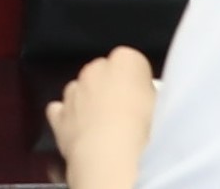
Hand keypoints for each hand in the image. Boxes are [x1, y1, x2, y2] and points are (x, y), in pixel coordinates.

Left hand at [46, 48, 159, 188]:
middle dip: (111, 90)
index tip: (144, 101)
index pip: (133, 63)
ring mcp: (73, 91)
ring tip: (104, 130)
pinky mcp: (58, 115)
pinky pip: (60, 111)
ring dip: (89, 104)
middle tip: (126, 116)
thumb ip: (150, 96)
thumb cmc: (145, 130)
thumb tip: (147, 103)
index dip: (138, 83)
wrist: (112, 158)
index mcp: (126, 61)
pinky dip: (68, 119)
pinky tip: (80, 134)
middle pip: (104, 74)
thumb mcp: (162, 108)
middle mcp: (95, 69)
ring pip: (81, 91)